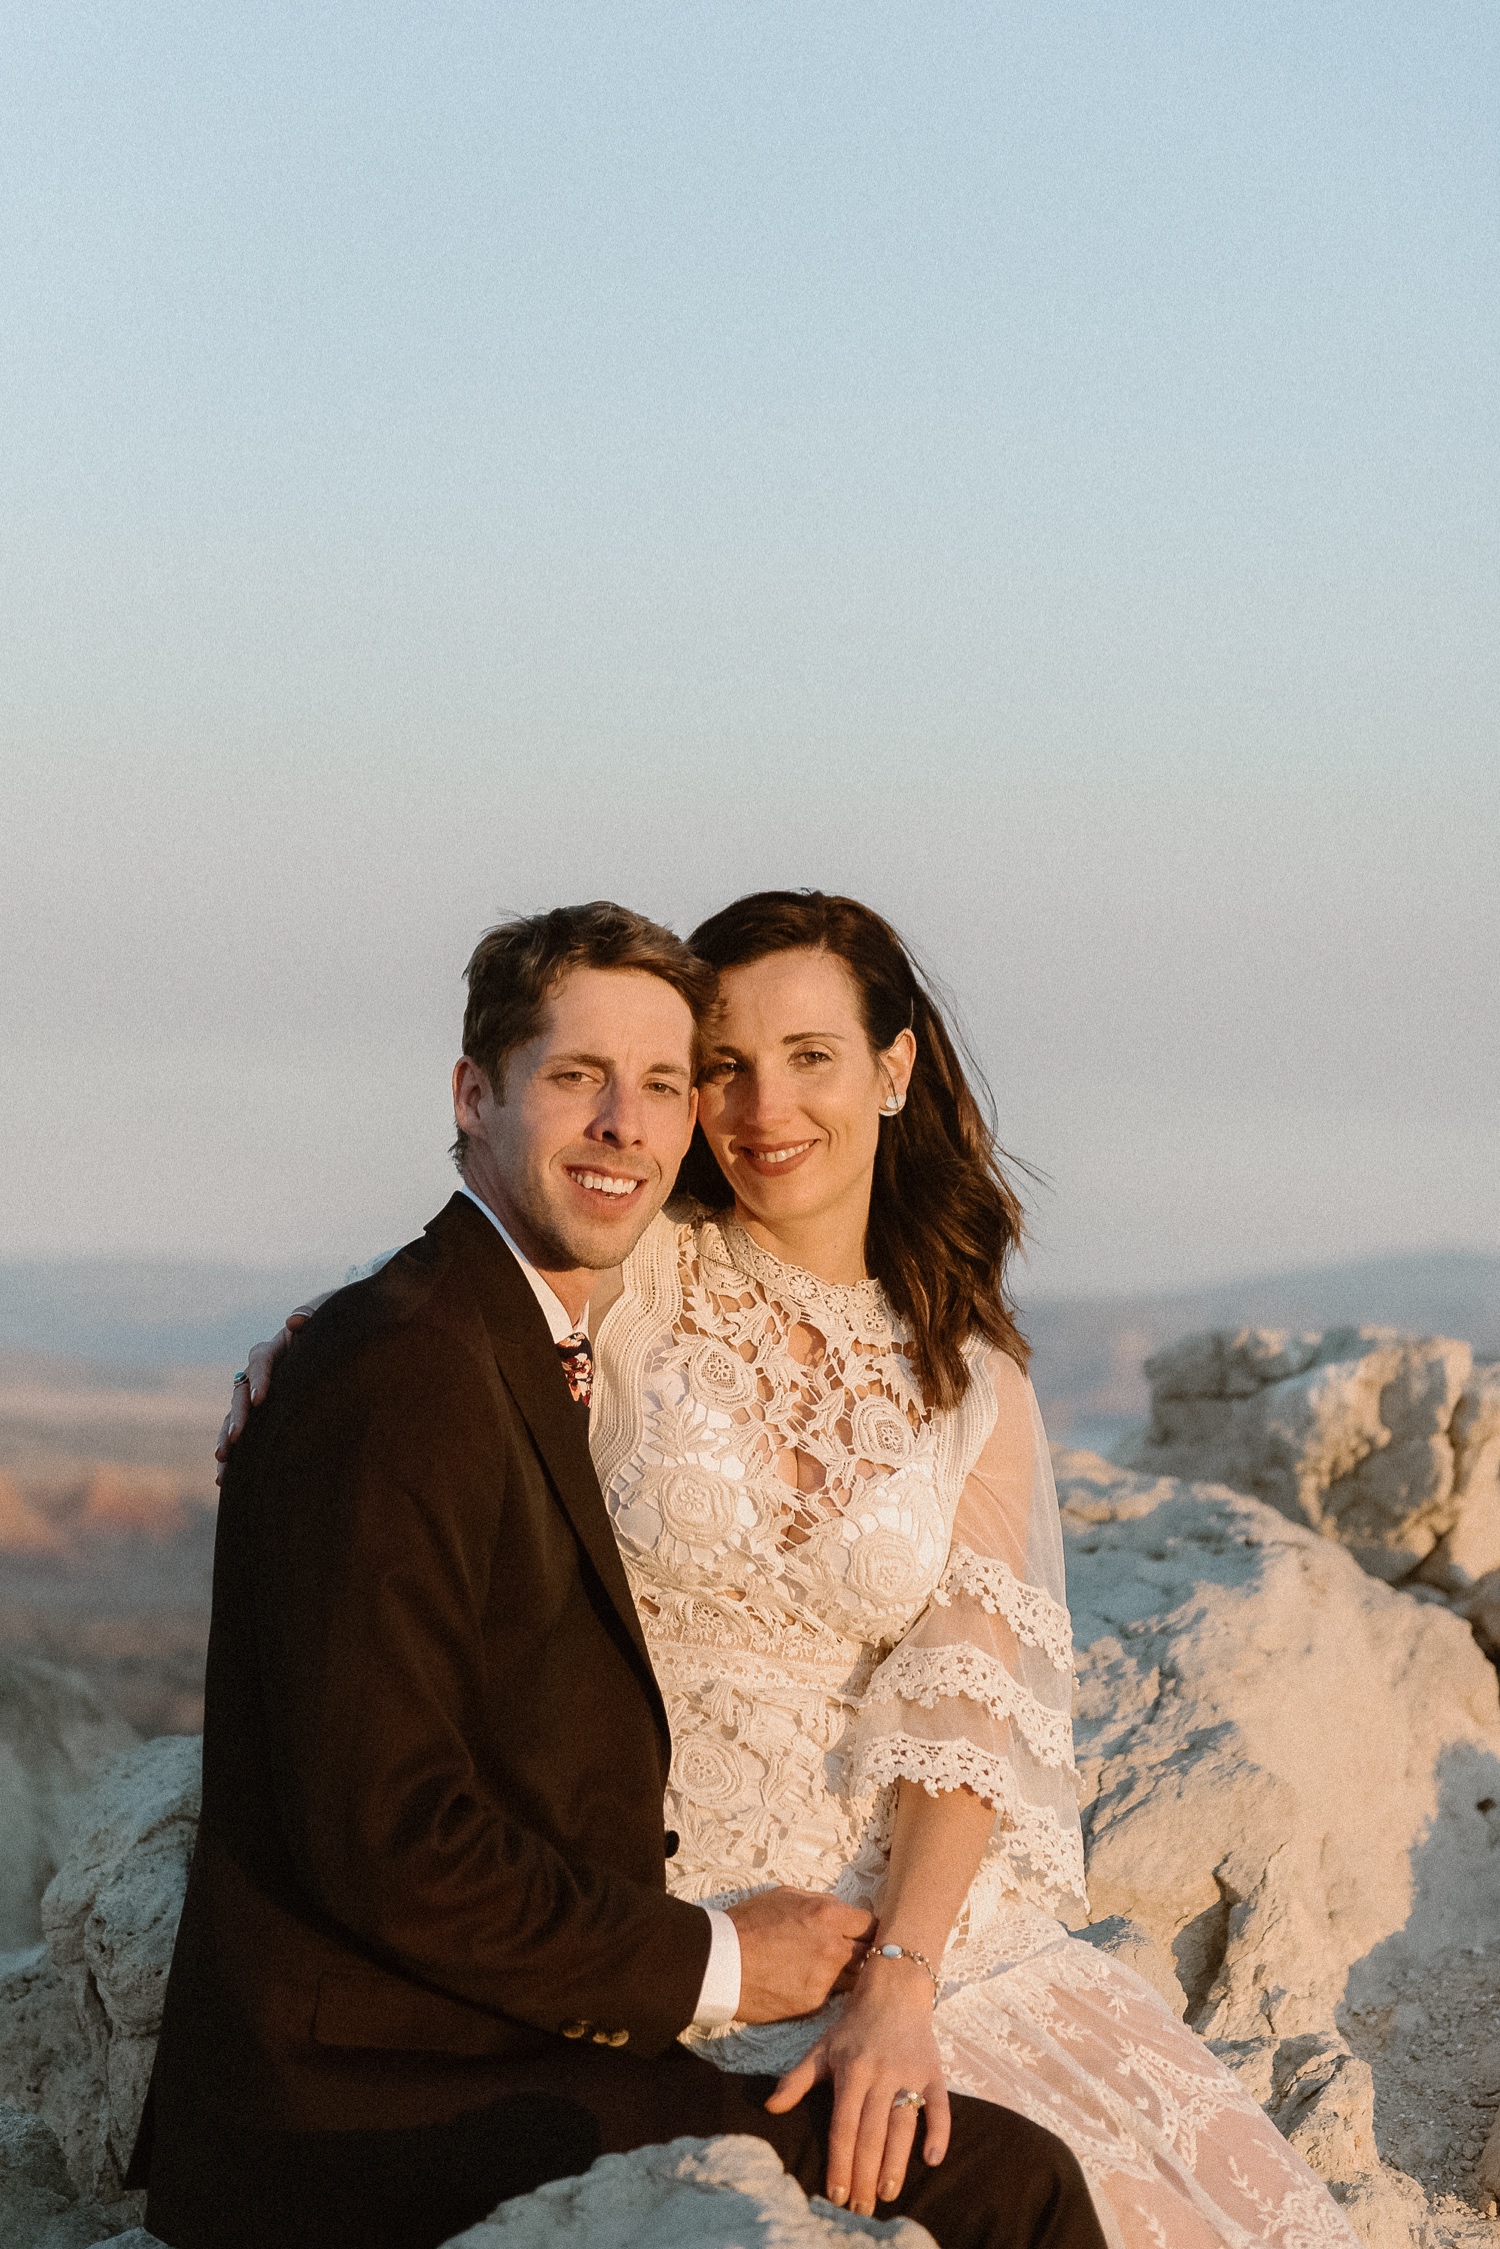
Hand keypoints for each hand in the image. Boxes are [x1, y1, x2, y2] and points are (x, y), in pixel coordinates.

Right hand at [213, 1309, 314, 1483]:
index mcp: (276, 1347)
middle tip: (235, 1439)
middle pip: (241, 1392)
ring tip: (222, 1463)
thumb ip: (312, 1315)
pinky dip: (234, 1455)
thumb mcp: (326, 1317)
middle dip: (237, 1416)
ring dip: (227, 1439)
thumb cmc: (331, 1328)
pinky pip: (241, 1432)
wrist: (333, 1340)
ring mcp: (257, 1392)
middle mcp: (260, 1371)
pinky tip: (223, 1479)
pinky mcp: (260, 1413)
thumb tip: (295, 1321)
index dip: (259, 1379)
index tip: (259, 1400)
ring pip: (234, 1415)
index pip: (261, 1360)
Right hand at [726, 1888, 874, 2024]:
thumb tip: (839, 1912)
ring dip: (850, 1974)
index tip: (867, 1934)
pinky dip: (827, 1989)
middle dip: (868, 1953)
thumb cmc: (747, 1923)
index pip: (871, 1923)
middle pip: (871, 1953)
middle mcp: (833, 1946)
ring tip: (835, 1970)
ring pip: (856, 1978)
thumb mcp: (784, 1896)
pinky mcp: (814, 2003)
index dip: (870, 1929)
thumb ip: (819, 1903)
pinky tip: (812, 1983)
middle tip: (860, 1954)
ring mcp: (826, 1978)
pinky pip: (832, 1994)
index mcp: (827, 1914)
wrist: (720, 1961)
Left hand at [765, 1951, 949, 2214]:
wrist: (895, 1986)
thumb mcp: (822, 2047)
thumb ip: (797, 2079)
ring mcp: (908, 2073)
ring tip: (887, 2194)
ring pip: (902, 2126)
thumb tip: (771, 2107)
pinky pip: (940, 2105)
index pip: (842, 2127)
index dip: (839, 2163)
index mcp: (851, 2071)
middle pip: (871, 2134)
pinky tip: (933, 2159)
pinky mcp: (933, 2071)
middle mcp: (879, 2074)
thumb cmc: (854, 2023)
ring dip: (896, 2163)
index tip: (835, 2195)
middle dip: (865, 2175)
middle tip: (861, 2209)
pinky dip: (939, 2131)